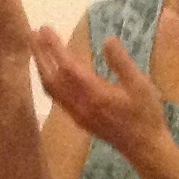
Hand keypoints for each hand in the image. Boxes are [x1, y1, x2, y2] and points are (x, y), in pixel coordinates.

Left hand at [33, 26, 167, 165]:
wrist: (144, 148)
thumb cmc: (146, 115)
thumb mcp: (141, 85)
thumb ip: (123, 63)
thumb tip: (108, 40)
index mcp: (95, 94)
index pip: (67, 67)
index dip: (54, 48)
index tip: (45, 29)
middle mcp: (80, 105)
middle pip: (52, 78)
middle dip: (40, 55)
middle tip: (32, 33)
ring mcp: (77, 114)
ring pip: (51, 89)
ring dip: (42, 67)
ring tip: (37, 49)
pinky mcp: (79, 119)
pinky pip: (57, 98)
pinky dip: (49, 81)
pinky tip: (50, 72)